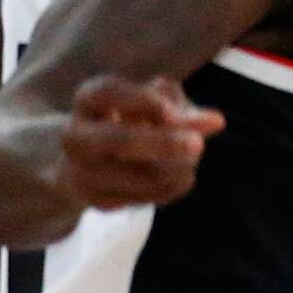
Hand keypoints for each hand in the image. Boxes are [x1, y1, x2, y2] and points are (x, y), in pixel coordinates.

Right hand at [58, 75, 223, 210]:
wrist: (91, 156)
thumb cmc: (135, 115)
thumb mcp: (158, 101)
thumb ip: (183, 108)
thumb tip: (216, 122)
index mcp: (89, 99)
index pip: (107, 93)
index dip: (142, 101)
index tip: (172, 112)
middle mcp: (76, 136)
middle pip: (117, 141)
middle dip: (162, 144)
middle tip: (199, 146)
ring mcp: (81, 171)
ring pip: (134, 176)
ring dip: (174, 168)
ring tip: (194, 157)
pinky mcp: (96, 199)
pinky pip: (141, 197)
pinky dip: (169, 187)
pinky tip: (181, 176)